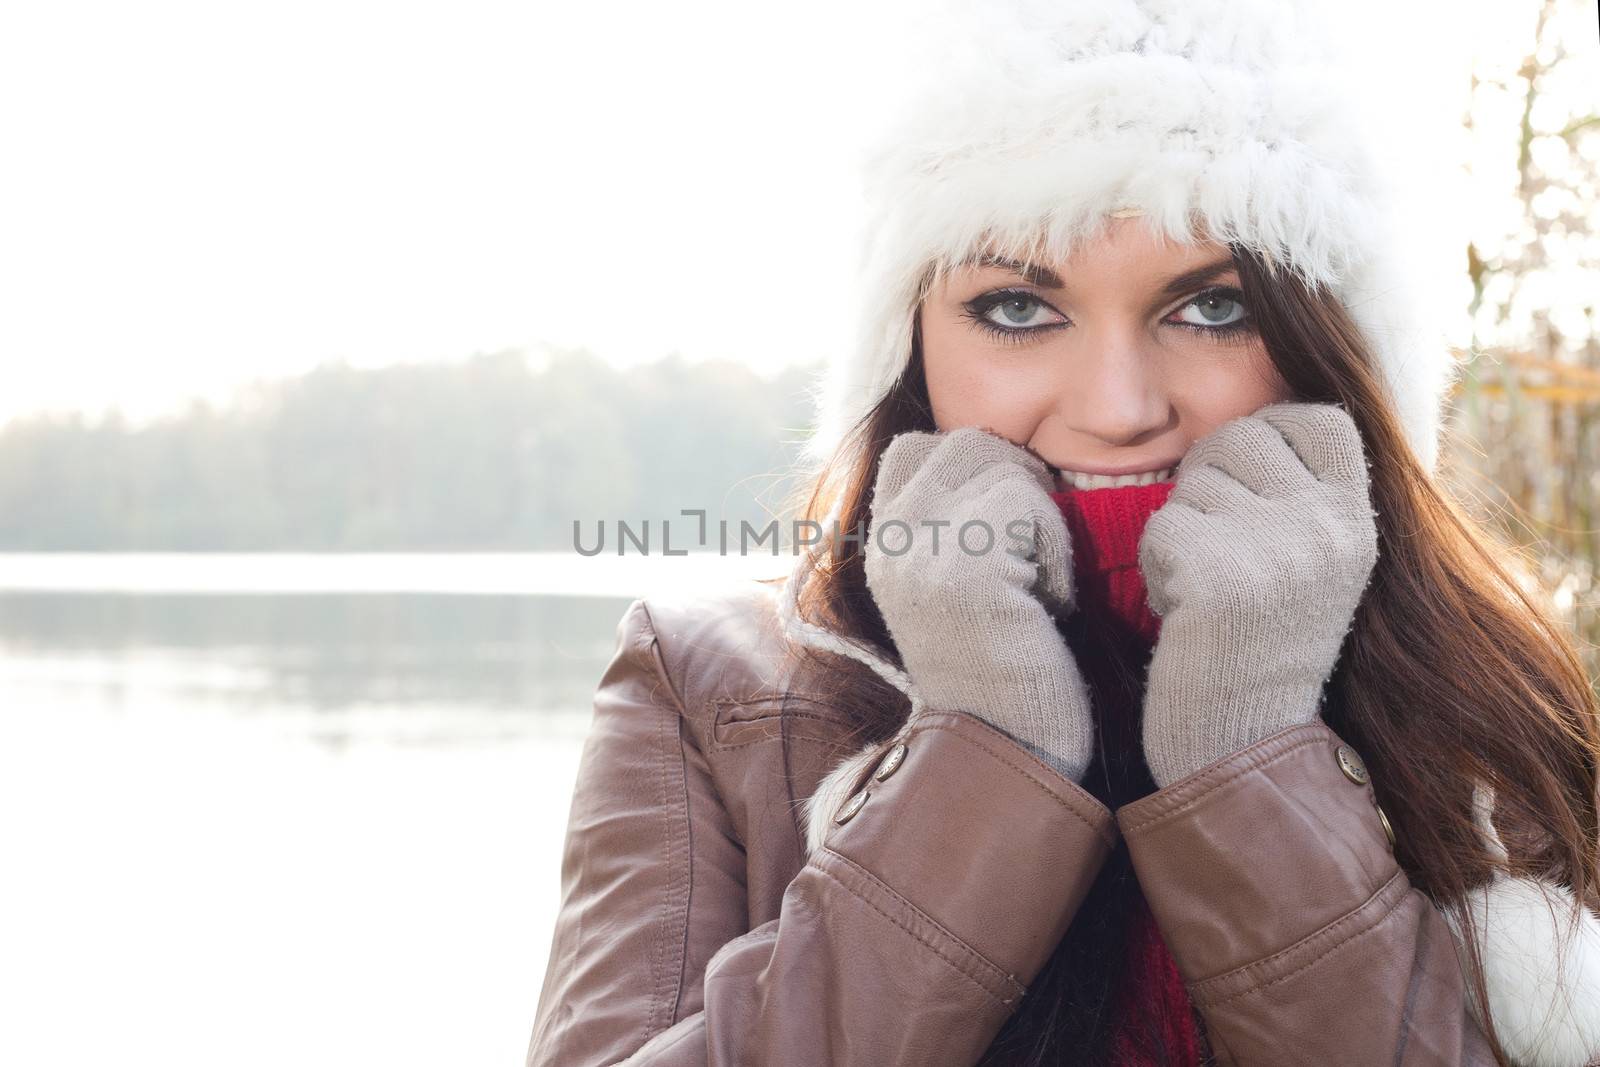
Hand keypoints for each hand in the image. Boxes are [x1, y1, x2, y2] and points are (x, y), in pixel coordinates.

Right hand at [864, 426, 1095, 782]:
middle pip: (966, 445)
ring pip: (1001, 468)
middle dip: (1013, 485)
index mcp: (879, 542)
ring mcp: (920, 553)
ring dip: (1038, 517)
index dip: (974, 468)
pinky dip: (1054, 553)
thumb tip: (990, 452)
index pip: (918, 446)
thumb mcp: (956, 580)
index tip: (1002, 531)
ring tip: (1033, 586)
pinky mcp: (964, 569)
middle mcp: (888, 541)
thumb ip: (949, 519)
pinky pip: (1029, 507)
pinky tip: (1047, 606)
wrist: (1010, 749)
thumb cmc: (1005, 663)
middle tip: (1026, 560)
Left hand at [1136, 402, 1379, 787]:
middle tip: (1212, 537)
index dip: (1271, 430)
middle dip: (1209, 476)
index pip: (1320, 419)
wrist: (1242, 741)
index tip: (1247, 476)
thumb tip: (1260, 419)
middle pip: (1242, 435)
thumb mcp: (1315, 564)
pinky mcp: (1217, 570)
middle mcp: (1326, 527)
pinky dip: (1157, 564)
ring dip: (1182, 527)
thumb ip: (1303, 496)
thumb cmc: (1262, 646)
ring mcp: (1274, 547)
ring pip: (1193, 481)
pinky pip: (1162, 526)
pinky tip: (1182, 609)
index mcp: (1356, 522)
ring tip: (1204, 586)